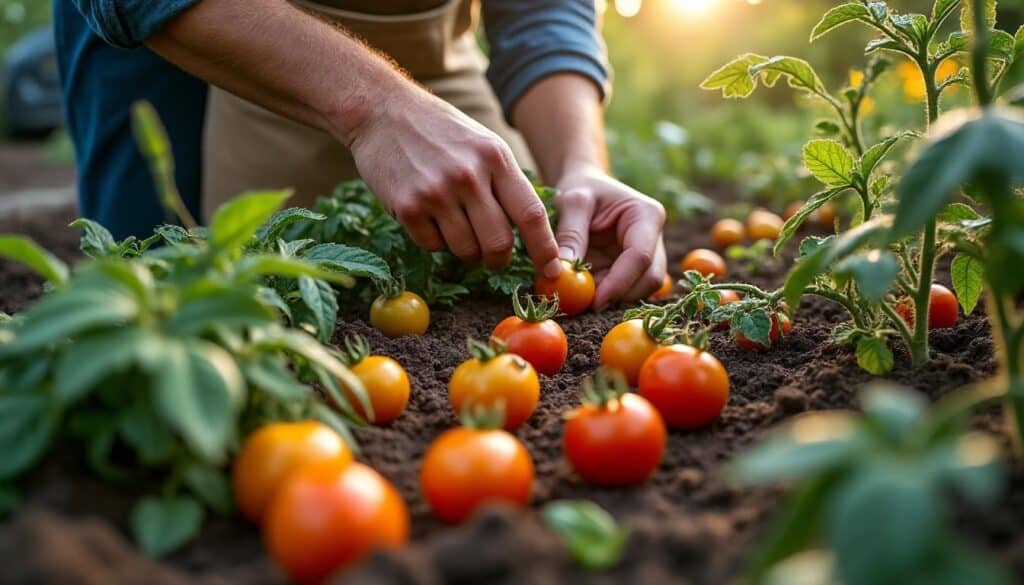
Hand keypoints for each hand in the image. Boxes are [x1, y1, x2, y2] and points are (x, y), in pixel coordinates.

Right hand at [346, 85, 561, 278]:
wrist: (382, 110)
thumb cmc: (439, 131)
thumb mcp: (483, 143)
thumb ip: (506, 181)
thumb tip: (532, 231)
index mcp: (495, 157)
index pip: (530, 214)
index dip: (545, 248)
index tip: (552, 269)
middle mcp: (469, 176)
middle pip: (499, 242)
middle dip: (499, 259)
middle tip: (493, 256)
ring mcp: (437, 192)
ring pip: (466, 250)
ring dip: (466, 251)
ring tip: (456, 228)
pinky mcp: (408, 206)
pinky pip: (433, 246)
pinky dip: (435, 241)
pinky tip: (428, 216)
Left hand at [553, 165, 666, 308]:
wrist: (584, 187)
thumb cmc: (580, 188)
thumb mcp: (572, 202)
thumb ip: (570, 234)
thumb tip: (563, 272)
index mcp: (647, 215)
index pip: (640, 257)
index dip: (619, 283)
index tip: (594, 302)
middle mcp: (654, 238)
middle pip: (649, 279)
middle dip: (618, 294)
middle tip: (583, 303)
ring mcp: (648, 255)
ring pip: (641, 289)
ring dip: (612, 297)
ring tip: (581, 291)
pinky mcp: (634, 269)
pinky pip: (627, 290)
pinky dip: (606, 295)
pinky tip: (586, 289)